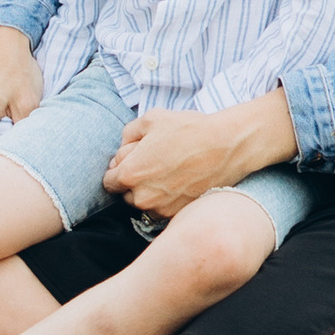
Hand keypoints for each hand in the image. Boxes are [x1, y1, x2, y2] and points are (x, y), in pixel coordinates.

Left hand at [101, 92, 296, 219]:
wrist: (225, 148)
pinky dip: (165, 199)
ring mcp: (161, 209)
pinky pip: (161, 209)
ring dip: (149, 191)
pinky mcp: (177, 214)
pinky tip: (179, 181)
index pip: (108, 181)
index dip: (118, 167)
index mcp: (131, 173)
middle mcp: (142, 197)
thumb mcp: (151, 119)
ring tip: (168, 170)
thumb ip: (127, 135)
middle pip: (125, 194)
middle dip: (133, 180)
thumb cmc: (187, 130)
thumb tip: (122, 150)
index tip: (132, 159)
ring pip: (144, 203)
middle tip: (153, 161)